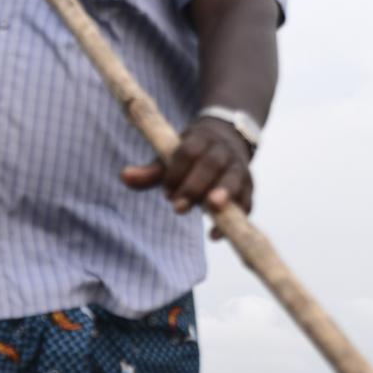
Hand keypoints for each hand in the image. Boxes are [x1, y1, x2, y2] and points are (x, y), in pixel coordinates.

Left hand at [121, 117, 253, 239]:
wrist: (228, 137)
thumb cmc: (191, 155)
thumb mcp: (170, 158)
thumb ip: (150, 171)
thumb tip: (124, 176)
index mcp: (201, 139)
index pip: (190, 150)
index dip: (177, 170)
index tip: (166, 191)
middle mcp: (222, 151)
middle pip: (212, 164)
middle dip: (195, 185)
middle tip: (177, 208)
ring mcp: (238, 168)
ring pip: (235, 178)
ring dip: (225, 192)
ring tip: (212, 207)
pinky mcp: (248, 187)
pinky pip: (246, 201)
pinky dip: (236, 216)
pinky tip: (216, 234)